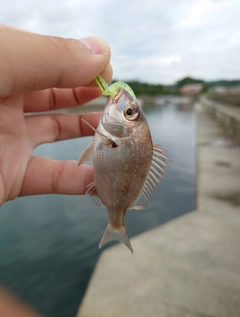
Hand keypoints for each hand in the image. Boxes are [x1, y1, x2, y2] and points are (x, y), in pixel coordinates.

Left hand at [0, 25, 111, 205]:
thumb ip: (50, 56)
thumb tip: (102, 53)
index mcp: (2, 66)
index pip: (53, 61)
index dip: (86, 66)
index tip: (113, 77)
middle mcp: (5, 100)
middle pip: (60, 96)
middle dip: (93, 99)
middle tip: (120, 107)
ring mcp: (8, 140)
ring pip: (60, 136)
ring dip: (92, 138)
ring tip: (119, 138)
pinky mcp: (11, 177)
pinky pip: (54, 178)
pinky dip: (79, 179)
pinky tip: (100, 177)